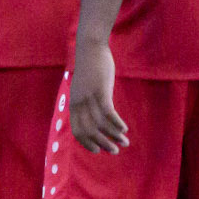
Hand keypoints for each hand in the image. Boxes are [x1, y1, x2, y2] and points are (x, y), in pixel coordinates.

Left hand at [69, 39, 128, 153]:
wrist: (90, 47)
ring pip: (101, 124)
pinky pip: (108, 113)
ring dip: (113, 136)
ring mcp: (89, 97)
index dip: (87, 143)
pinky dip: (117, 123)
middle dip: (103, 143)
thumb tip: (94, 116)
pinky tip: (124, 129)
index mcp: (74, 104)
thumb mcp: (83, 88)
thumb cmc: (90, 68)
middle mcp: (79, 103)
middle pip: (90, 131)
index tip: (97, 150)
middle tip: (115, 151)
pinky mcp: (101, 90)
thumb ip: (86, 102)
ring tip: (124, 142)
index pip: (77, 131)